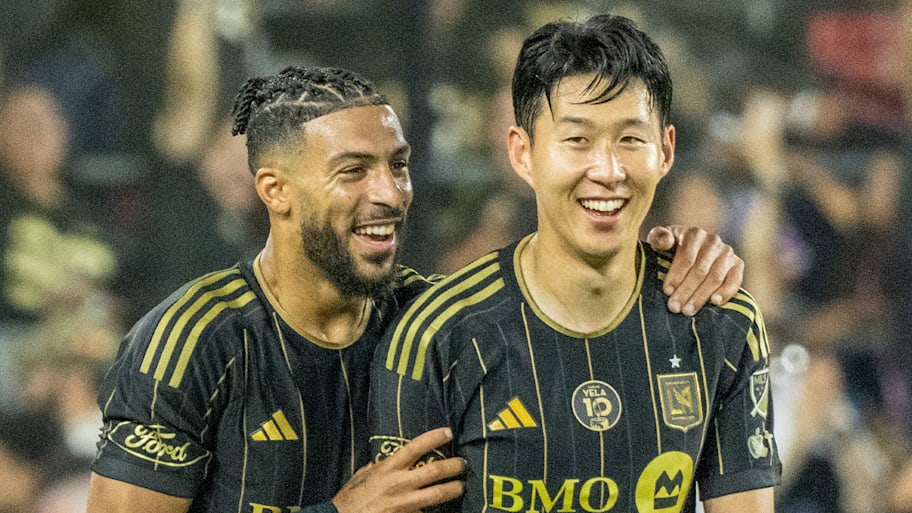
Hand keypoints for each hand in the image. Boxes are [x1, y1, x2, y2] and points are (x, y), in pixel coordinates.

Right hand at [332, 427, 464, 512]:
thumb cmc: (350, 498)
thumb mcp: (362, 476)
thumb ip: (375, 468)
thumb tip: (381, 462)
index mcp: (388, 469)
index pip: (415, 447)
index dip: (433, 437)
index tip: (448, 432)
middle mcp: (399, 484)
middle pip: (433, 470)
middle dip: (453, 466)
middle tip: (463, 464)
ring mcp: (404, 503)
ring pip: (437, 494)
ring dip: (453, 489)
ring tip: (461, 486)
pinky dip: (432, 511)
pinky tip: (443, 510)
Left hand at [646, 225, 743, 314]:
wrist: (688, 250)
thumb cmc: (670, 247)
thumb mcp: (660, 239)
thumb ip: (658, 237)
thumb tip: (666, 242)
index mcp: (694, 234)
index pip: (687, 257)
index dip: (677, 275)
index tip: (667, 291)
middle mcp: (713, 241)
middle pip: (700, 270)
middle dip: (686, 290)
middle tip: (675, 307)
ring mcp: (726, 252)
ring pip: (715, 277)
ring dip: (701, 296)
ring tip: (688, 310)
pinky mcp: (737, 264)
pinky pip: (735, 280)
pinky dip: (726, 292)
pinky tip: (715, 302)